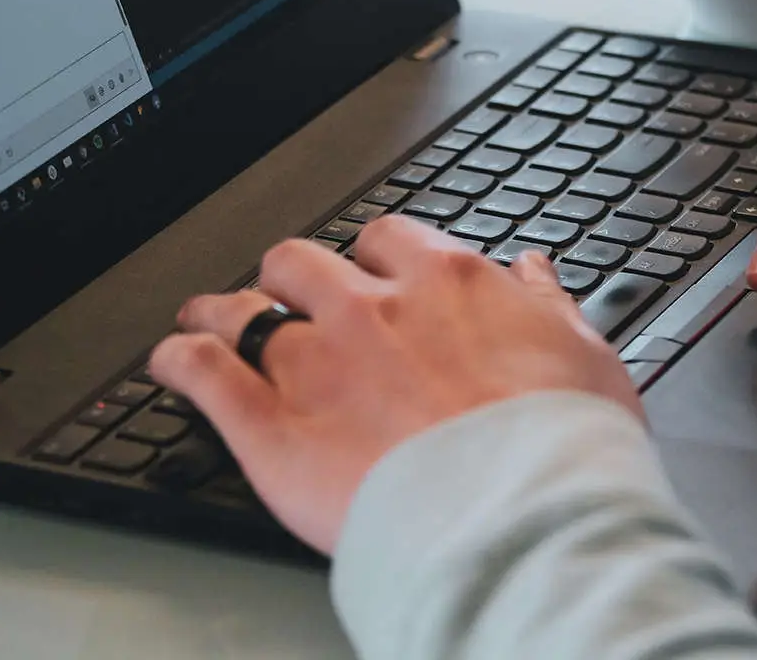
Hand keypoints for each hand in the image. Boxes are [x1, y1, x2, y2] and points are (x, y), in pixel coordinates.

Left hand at [149, 217, 640, 553]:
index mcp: (446, 283)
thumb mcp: (584, 355)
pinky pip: (203, 374)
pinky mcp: (272, 428)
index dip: (372, 257)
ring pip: (242, 310)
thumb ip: (548, 304)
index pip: (388, 239)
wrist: (523, 517)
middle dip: (292, 277)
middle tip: (290, 298)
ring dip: (222, 310)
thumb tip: (534, 270)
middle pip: (302, 262)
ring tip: (209, 317)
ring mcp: (316, 363)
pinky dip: (179, 361)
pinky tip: (172, 361)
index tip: (372, 275)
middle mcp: (372, 309)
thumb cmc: (561, 444)